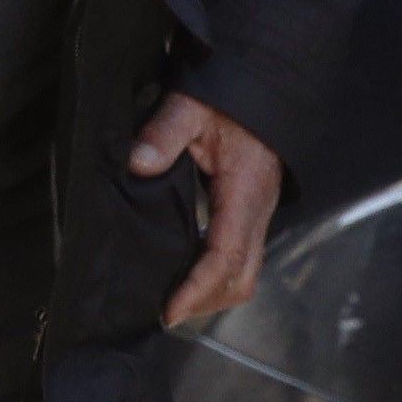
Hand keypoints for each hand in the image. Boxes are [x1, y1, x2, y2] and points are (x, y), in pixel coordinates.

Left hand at [129, 91, 284, 327]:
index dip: (197, 289)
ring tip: (173, 299)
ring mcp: (257, 214)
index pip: (224, 257)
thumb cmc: (229, 99)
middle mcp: (257, 211)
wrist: (263, 89)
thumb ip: (163, 133)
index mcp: (245, 193)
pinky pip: (240, 256)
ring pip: (245, 273)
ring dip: (212, 292)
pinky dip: (215, 274)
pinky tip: (186, 271)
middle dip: (205, 301)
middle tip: (164, 312)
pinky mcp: (251, 212)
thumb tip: (138, 164)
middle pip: (241, 278)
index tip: (169, 311)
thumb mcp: (191, 107)